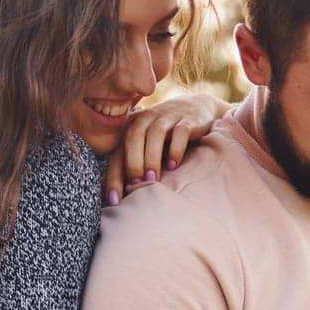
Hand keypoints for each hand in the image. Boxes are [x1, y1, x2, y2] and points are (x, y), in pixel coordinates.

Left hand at [104, 91, 230, 204]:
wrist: (195, 109)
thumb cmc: (165, 137)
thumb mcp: (146, 146)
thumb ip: (131, 164)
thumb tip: (114, 198)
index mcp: (130, 127)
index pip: (117, 152)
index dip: (114, 176)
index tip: (114, 200)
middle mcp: (146, 119)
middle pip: (133, 138)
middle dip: (133, 163)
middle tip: (136, 185)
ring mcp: (167, 117)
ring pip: (155, 134)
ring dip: (152, 157)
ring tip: (153, 179)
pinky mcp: (187, 120)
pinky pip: (180, 132)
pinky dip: (176, 149)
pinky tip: (174, 166)